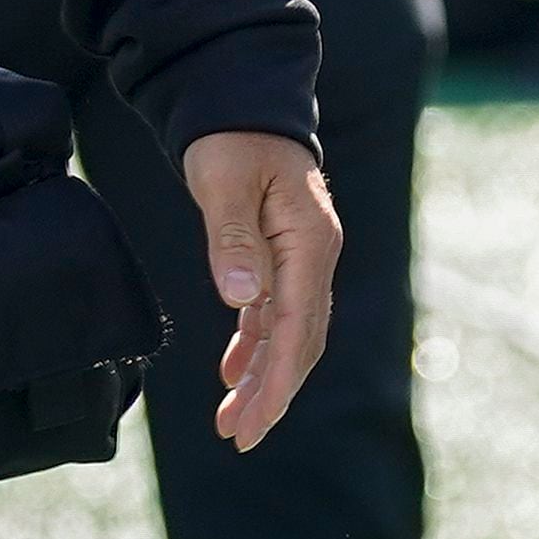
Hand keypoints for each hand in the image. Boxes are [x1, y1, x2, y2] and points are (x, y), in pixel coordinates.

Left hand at [183, 130, 341, 452]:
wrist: (241, 98)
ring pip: (287, 334)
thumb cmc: (232, 136)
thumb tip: (243, 299)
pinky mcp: (281, 255)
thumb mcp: (224, 182)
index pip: (298, 328)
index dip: (278, 382)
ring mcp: (301, 257)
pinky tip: (233, 375)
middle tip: (238, 439)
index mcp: (310, 242)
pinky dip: (255, 346)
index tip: (253, 424)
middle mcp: (314, 256)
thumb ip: (232, 240)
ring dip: (262, 378)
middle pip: (301, 341)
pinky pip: (274, 313)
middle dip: (272, 394)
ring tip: (231, 423)